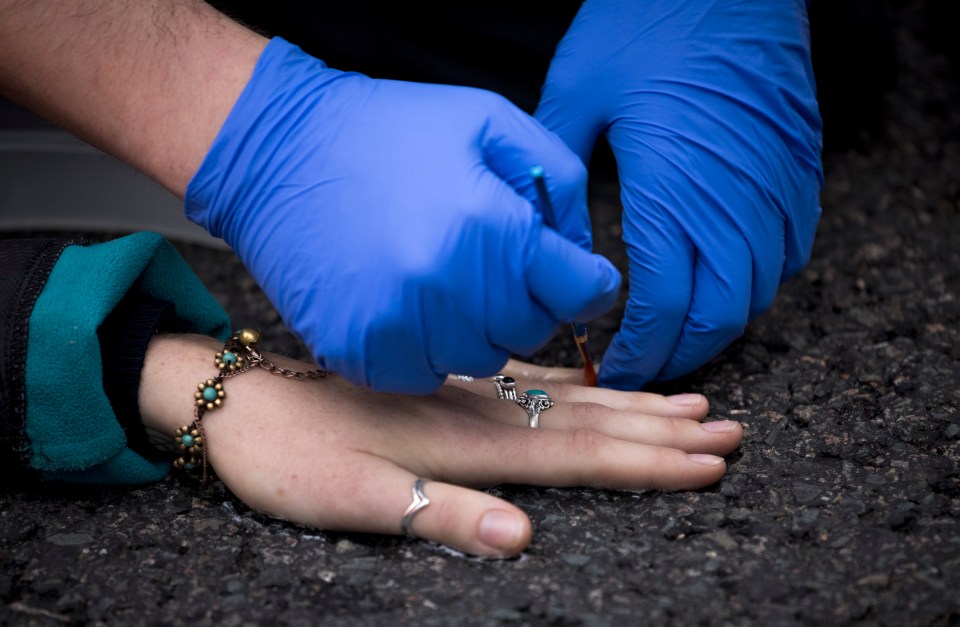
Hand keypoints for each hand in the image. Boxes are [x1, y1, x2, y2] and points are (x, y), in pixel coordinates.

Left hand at [140, 335, 742, 557]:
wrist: (243, 397)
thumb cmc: (293, 454)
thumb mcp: (352, 499)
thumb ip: (439, 515)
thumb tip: (523, 538)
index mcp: (469, 442)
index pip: (579, 456)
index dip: (650, 463)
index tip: (711, 462)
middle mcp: (481, 409)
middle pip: (591, 423)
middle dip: (664, 432)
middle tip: (731, 431)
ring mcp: (469, 391)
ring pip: (572, 397)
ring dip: (635, 404)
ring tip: (691, 403)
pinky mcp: (451, 383)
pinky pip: (534, 381)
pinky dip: (579, 383)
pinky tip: (596, 381)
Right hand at [186, 37, 620, 393]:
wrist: (280, 152)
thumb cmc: (391, 131)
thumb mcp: (490, 122)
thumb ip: (557, 183)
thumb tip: (582, 253)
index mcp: (489, 227)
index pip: (580, 292)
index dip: (585, 282)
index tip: (574, 275)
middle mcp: (446, 288)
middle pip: (532, 331)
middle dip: (527, 300)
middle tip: (493, 263)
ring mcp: (398, 327)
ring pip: (481, 360)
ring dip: (477, 327)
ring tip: (444, 278)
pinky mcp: (358, 353)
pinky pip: (424, 375)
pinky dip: (427, 349)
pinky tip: (407, 304)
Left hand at [536, 0, 823, 388]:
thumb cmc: (648, 24)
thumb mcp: (577, 94)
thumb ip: (559, 171)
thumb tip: (548, 228)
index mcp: (672, 195)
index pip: (662, 309)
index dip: (638, 352)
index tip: (612, 368)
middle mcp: (732, 206)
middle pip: (718, 317)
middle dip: (679, 354)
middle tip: (644, 364)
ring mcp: (773, 191)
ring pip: (758, 292)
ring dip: (719, 324)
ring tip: (680, 332)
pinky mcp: (798, 171)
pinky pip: (791, 252)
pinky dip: (759, 281)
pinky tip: (728, 279)